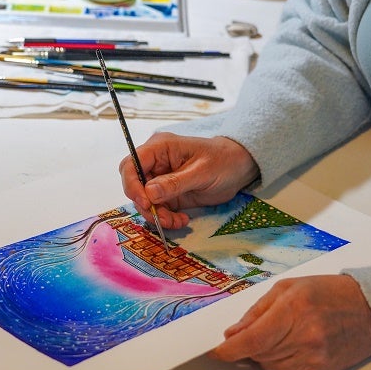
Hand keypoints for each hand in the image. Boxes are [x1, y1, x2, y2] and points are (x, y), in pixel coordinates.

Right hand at [119, 132, 258, 229]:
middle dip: (145, 204)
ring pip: (145, 201)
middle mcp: (156, 163)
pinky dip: (166, 218)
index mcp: (160, 148)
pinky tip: (182, 220)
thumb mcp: (202, 171)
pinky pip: (158, 209)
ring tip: (176, 221)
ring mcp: (161, 180)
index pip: (131, 164)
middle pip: (134, 185)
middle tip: (162, 217)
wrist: (239, 168)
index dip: (132, 184)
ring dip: (157, 215)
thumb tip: (149, 193)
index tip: (145, 202)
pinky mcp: (169, 194)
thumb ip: (175, 183)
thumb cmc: (223, 161)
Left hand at [212, 275, 370, 369]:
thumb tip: (233, 334)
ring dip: (267, 353)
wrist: (370, 312)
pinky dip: (284, 360)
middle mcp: (306, 337)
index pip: (254, 339)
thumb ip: (257, 311)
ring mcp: (314, 359)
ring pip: (270, 365)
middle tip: (261, 329)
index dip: (230, 350)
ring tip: (287, 332)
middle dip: (250, 345)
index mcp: (295, 309)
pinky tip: (300, 343)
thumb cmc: (328, 293)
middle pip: (258, 354)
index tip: (216, 352)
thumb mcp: (289, 287)